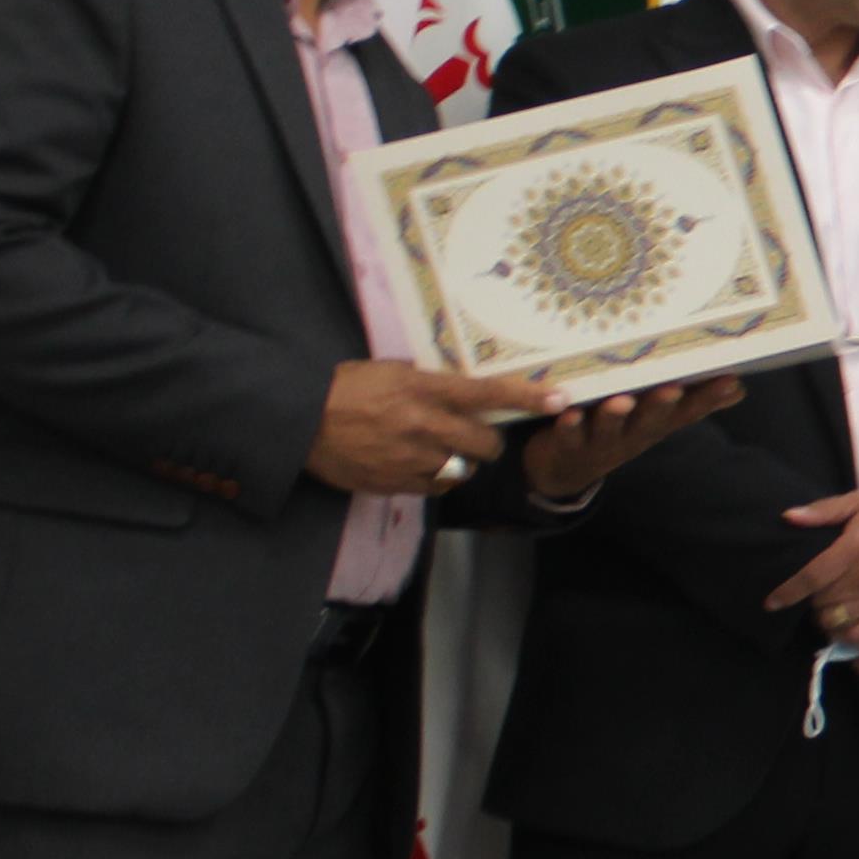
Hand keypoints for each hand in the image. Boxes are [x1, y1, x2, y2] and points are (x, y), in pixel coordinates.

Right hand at [311, 360, 550, 494]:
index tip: (559, 398)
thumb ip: (430, 382)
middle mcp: (423, 425)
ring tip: (436, 449)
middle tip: (473, 434)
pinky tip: (417, 464)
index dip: (527, 397)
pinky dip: (435, 478)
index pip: (487, 393)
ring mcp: (411, 458)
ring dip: (459, 461)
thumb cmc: (344, 387)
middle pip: (486, 443)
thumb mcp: (390, 371)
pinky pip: (436, 487)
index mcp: (422, 389)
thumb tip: (464, 390)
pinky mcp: (397, 483)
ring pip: (463, 469)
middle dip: (487, 441)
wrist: (299, 420)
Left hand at [518, 375, 740, 504]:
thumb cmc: (617, 429)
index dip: (709, 398)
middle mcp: (634, 435)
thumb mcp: (657, 419)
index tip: (730, 380)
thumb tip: (738, 387)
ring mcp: (602, 442)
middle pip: (652, 421)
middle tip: (673, 388)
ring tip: (622, 402)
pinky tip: (571, 413)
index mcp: (657, 425)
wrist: (565, 469)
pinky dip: (570, 425)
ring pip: (611, 428)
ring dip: (617, 416)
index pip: (688, 410)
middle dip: (663, 406)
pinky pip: (569, 435)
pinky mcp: (569, 445)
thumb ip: (692, 402)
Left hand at [771, 490, 858, 673]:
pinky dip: (848, 632)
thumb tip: (789, 517)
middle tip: (819, 595)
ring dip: (829, 618)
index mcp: (857, 547)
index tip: (771, 602)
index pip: (812, 576)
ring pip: (839, 623)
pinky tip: (850, 620)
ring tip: (832, 608)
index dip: (787, 592)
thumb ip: (825, 510)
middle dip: (814, 602)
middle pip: (823, 604)